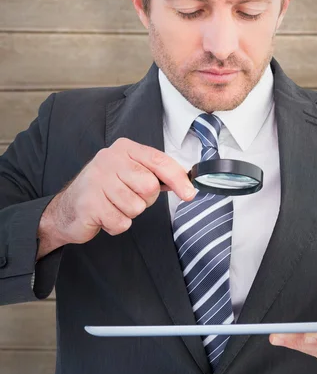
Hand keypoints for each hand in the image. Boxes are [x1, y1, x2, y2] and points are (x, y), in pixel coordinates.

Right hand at [37, 137, 195, 257]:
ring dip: (128, 213)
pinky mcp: (89, 203)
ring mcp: (97, 180)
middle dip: (144, 200)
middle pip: (149, 186)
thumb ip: (155, 173)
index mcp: (124, 149)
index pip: (159, 161)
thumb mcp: (130, 172)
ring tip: (114, 206)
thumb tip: (186, 182)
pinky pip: (121, 222)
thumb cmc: (106, 189)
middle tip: (128, 198)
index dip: (178, 179)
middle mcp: (109, 159)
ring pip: (136, 207)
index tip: (190, 194)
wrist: (69, 208)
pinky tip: (104, 215)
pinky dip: (116, 225)